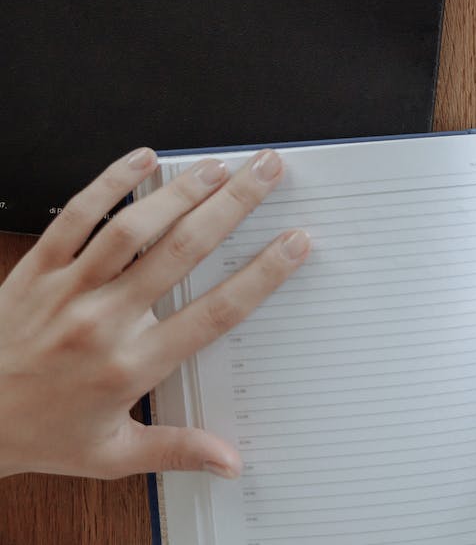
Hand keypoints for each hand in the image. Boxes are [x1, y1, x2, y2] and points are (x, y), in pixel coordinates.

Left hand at [0, 148, 309, 479]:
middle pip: (183, 252)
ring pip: (134, 228)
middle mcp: (104, 321)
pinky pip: (76, 216)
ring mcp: (68, 289)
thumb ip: (177, 450)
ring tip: (221, 167)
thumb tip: (230, 461)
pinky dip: (111, 183)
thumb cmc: (38, 434)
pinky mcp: (36, 269)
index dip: (262, 275)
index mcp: (131, 366)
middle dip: (233, 206)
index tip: (294, 243)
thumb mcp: (111, 455)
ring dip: (182, 191)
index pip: (214, 312)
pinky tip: (143, 159)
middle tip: (266, 172)